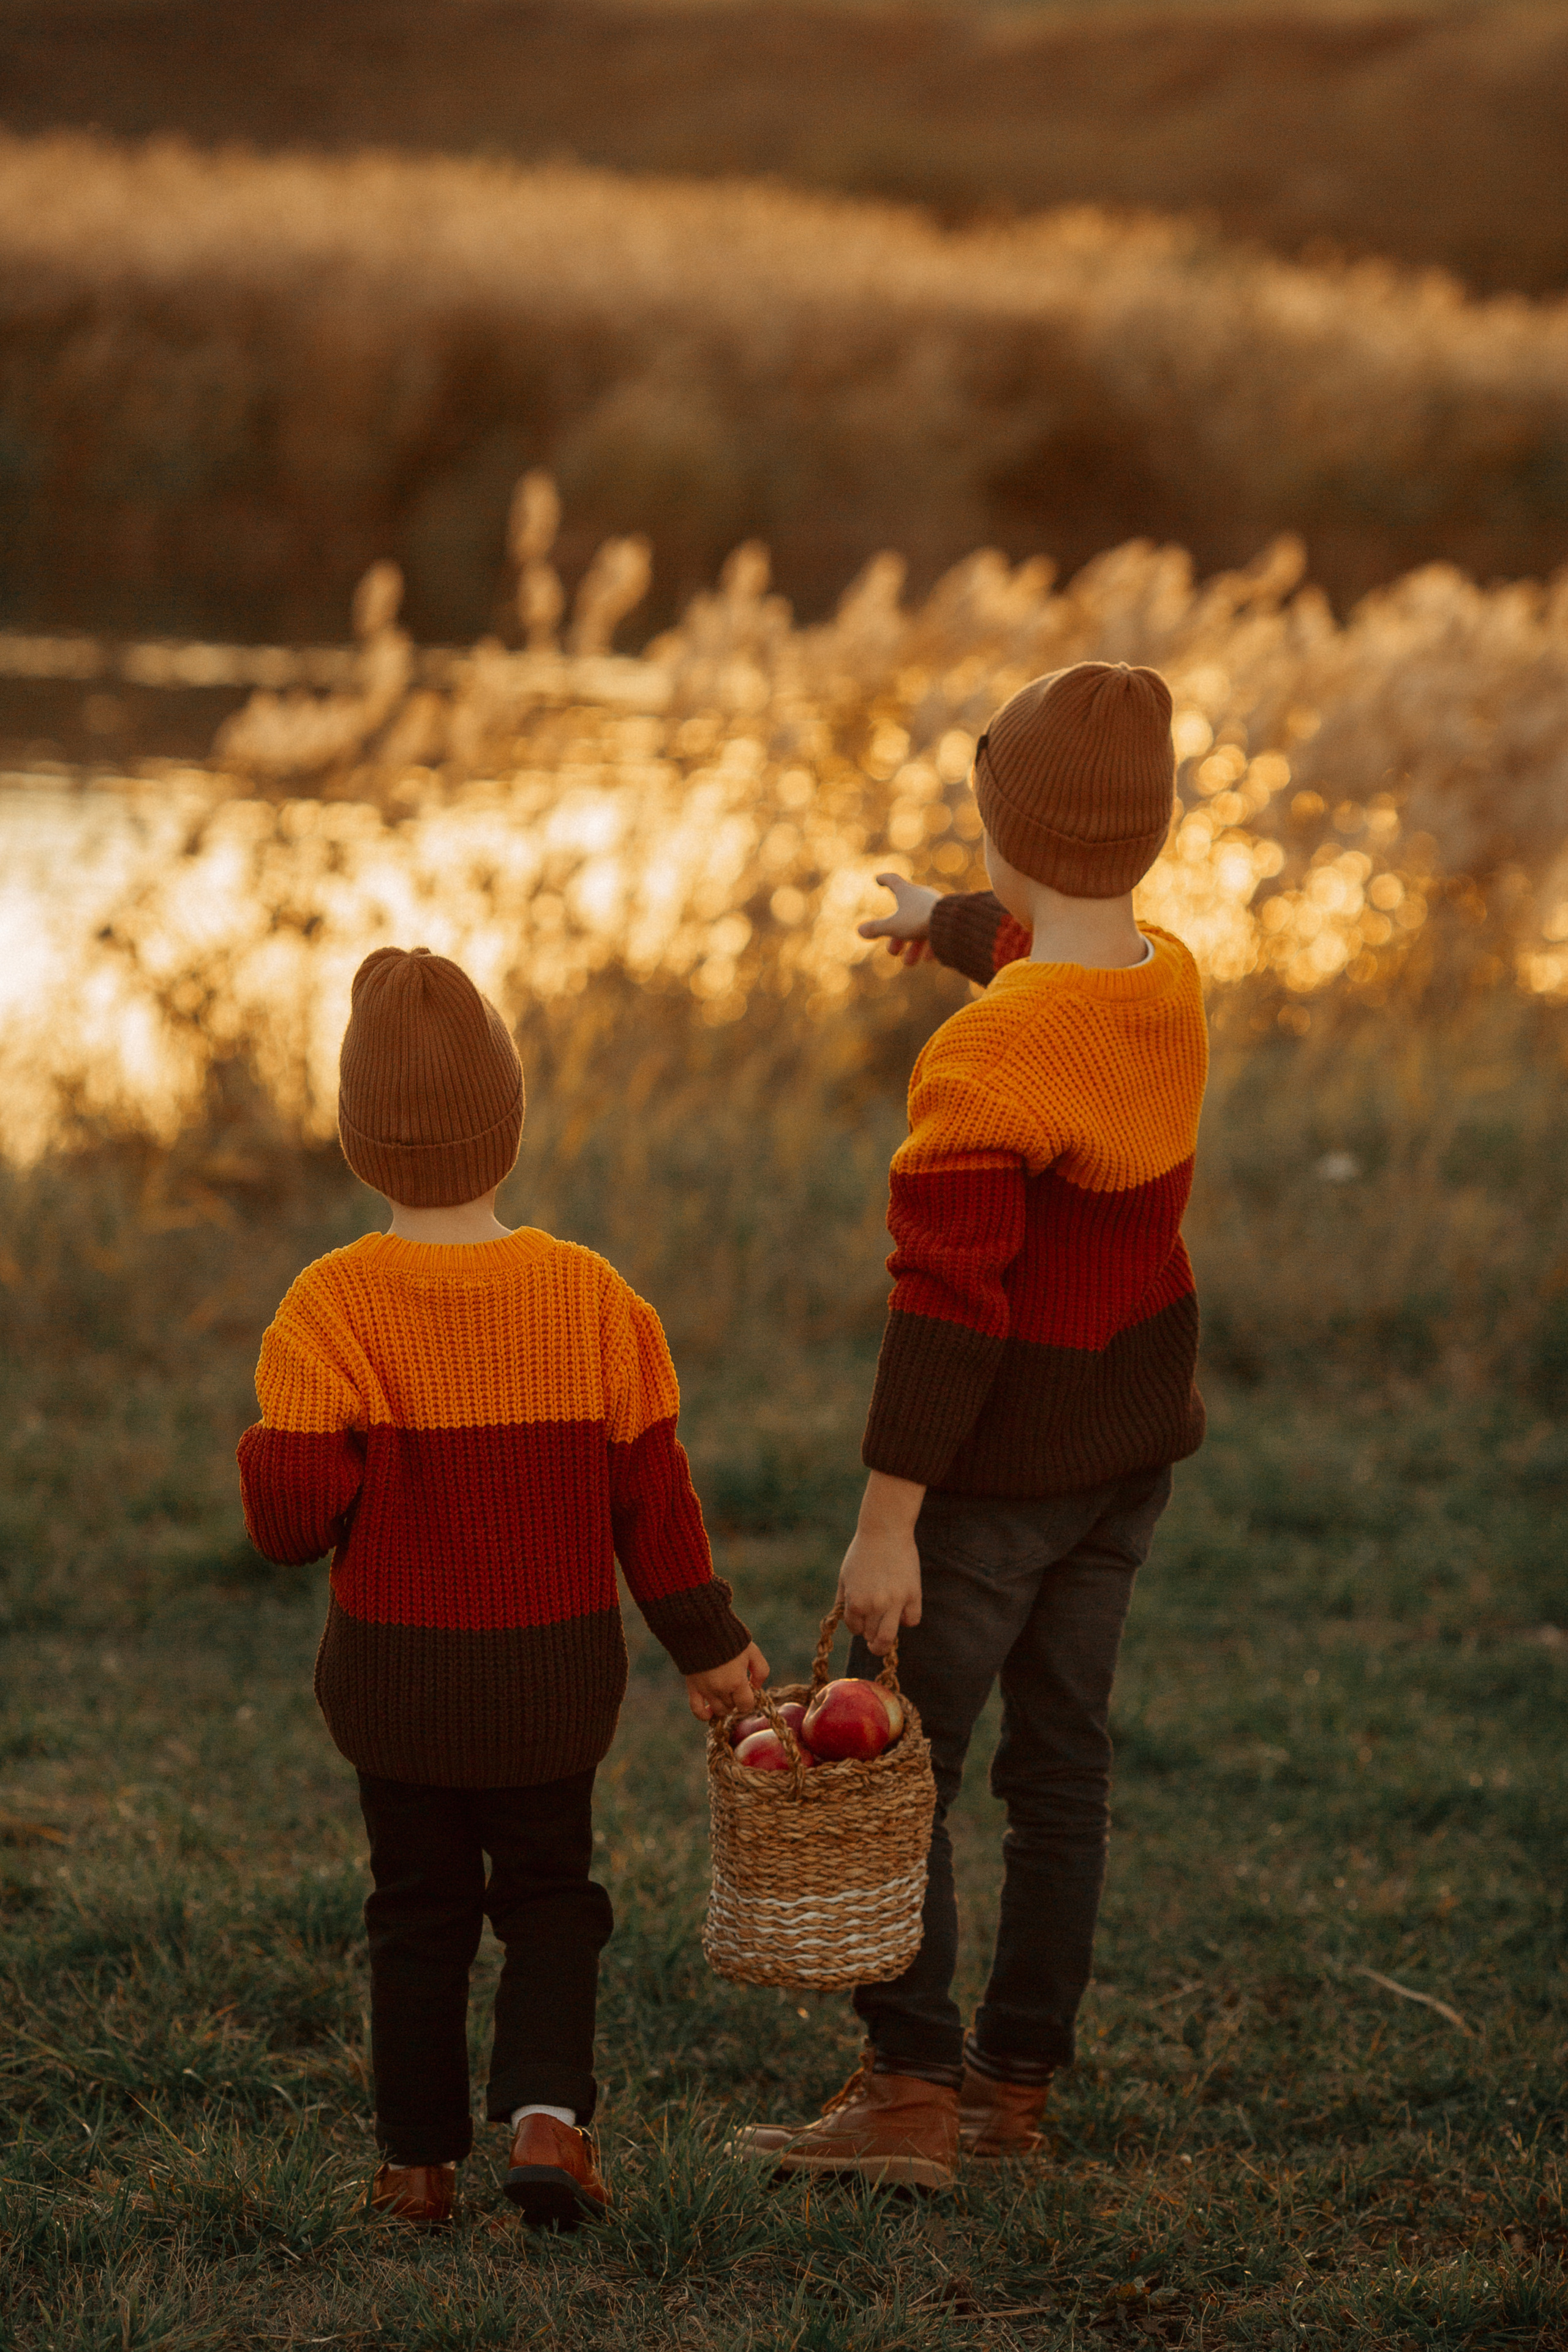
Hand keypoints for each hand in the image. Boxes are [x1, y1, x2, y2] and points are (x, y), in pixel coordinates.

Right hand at [686, 1640, 768, 1722]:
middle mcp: (720, 1689)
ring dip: (724, 1705)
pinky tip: (710, 1712)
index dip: (749, 1701)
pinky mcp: (692, 1687)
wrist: (702, 1628)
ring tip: (726, 1694)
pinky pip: (696, 1710)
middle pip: (732, 1707)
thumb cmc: (731, 1639)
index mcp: (737, 1682)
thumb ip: (761, 1671)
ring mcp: (705, 1690)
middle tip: (737, 1688)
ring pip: (718, 1710)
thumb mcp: (753, 1652)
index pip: (746, 1705)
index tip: (748, 1691)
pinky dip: (704, 1715)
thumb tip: (757, 1687)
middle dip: (737, 1700)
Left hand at [837, 1471, 924, 1656]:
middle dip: (869, 1633)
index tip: (860, 1619)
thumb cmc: (862, 1552)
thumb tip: (849, 1624)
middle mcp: (875, 1605)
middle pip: (871, 1635)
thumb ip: (844, 1601)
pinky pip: (912, 1620)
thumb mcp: (845, 1576)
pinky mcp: (913, 1594)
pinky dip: (906, 1620)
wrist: (884, 1530)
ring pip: (889, 1637)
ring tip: (884, 1640)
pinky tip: (902, 1612)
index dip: (856, 1625)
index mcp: (855, 1602)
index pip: (854, 1628)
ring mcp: (896, 1601)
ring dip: (884, 1641)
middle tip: (872, 1629)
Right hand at [858, 871, 940, 967]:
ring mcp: (935, 908)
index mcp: (907, 892)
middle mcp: (922, 897)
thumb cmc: (919, 920)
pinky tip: (930, 959)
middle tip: (893, 953)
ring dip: (914, 947)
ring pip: (920, 927)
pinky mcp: (948, 920)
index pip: (893, 881)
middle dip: (897, 937)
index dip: (884, 880)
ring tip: (910, 963)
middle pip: (904, 915)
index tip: (878, 879)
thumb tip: (860, 931)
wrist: (952, 923)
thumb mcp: (893, 926)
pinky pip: (937, 933)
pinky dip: (931, 946)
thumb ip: (876, 929)